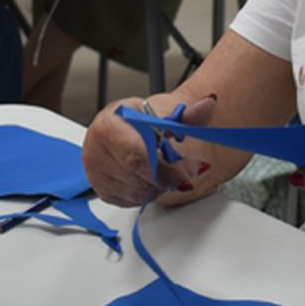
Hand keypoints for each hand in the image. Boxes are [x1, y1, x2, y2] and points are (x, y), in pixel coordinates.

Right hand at [82, 95, 216, 206]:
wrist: (130, 125)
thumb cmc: (143, 119)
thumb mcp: (167, 112)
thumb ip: (189, 114)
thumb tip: (208, 104)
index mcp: (108, 125)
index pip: (136, 156)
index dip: (166, 167)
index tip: (190, 167)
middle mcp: (95, 150)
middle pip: (139, 178)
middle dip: (168, 177)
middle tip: (185, 169)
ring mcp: (95, 173)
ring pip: (138, 193)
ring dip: (159, 186)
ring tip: (163, 167)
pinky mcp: (101, 190)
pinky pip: (131, 201)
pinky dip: (148, 193)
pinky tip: (150, 176)